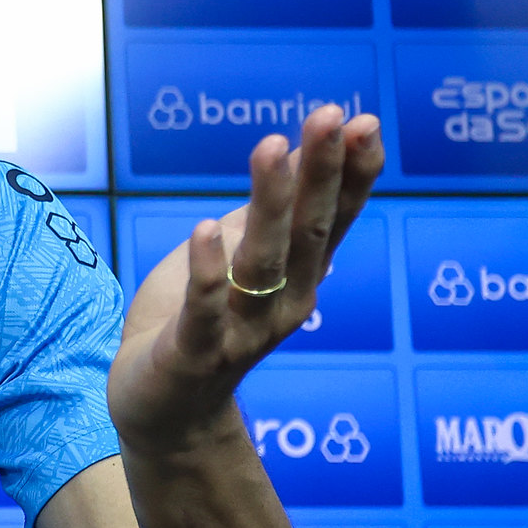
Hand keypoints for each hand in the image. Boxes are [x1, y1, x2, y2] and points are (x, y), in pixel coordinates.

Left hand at [108, 105, 384, 448]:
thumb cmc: (197, 320)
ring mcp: (240, 332)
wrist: (162, 411)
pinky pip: (202, 312)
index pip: (333, 219)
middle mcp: (283, 304)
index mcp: (297, 278)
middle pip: (308, 233)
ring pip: (261, 264)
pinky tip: (206, 228)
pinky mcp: (192, 354)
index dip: (351, 173)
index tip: (364, 121)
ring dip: (269, 205)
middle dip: (321, 173)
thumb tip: (309, 156)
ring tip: (273, 148)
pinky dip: (207, 272)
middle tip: (332, 115)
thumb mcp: (237, 258)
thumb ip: (271, 217)